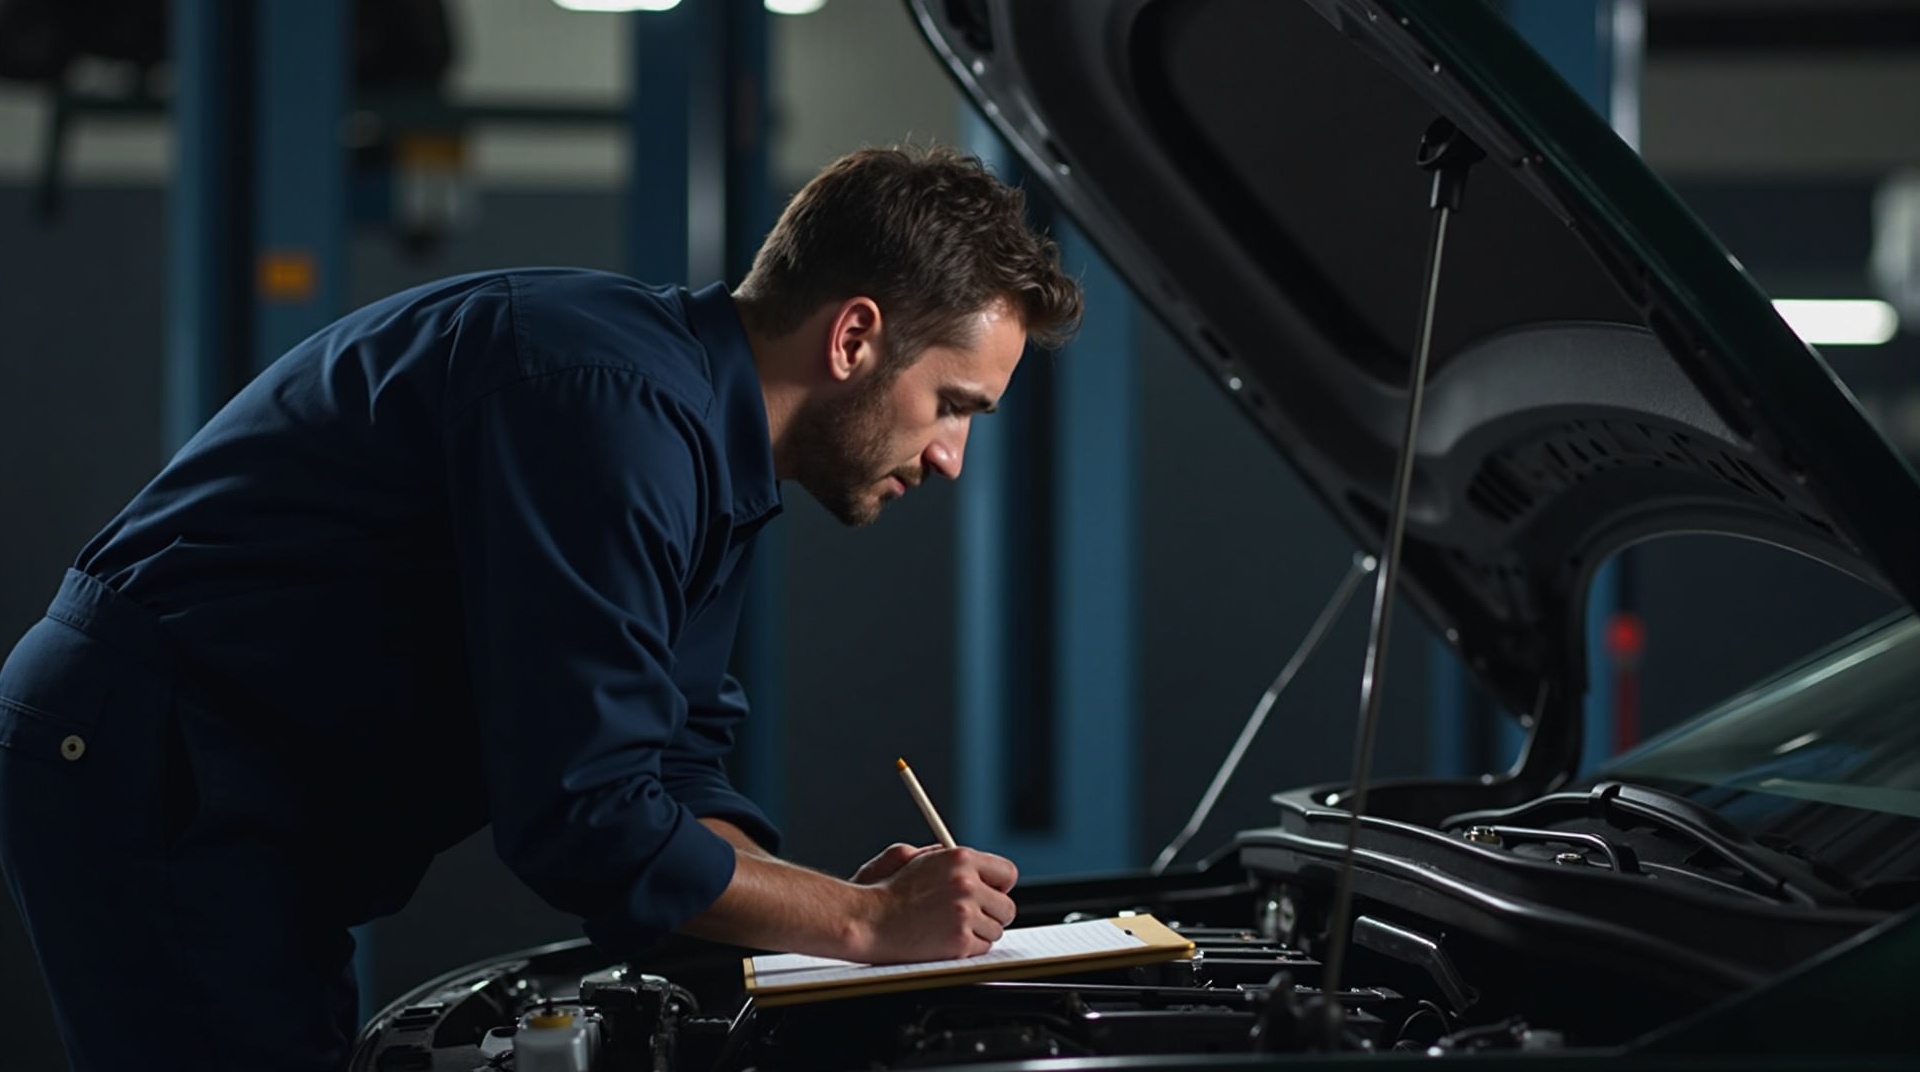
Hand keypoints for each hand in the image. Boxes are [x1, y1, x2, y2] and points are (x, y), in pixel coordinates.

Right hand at [855, 847, 1018, 963]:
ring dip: (979, 932)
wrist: (867, 920)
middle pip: (1006, 906)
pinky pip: (982, 948)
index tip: (991, 893)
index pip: (1007, 873)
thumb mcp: (912, 856)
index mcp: (960, 858)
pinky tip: (945, 940)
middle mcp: (967, 884)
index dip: (999, 886)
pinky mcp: (960, 941)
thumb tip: (967, 863)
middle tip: (973, 917)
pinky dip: (968, 948)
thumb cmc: (884, 890)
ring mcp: (965, 913)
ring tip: (950, 928)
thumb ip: (944, 856)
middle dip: (992, 914)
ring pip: (995, 929)